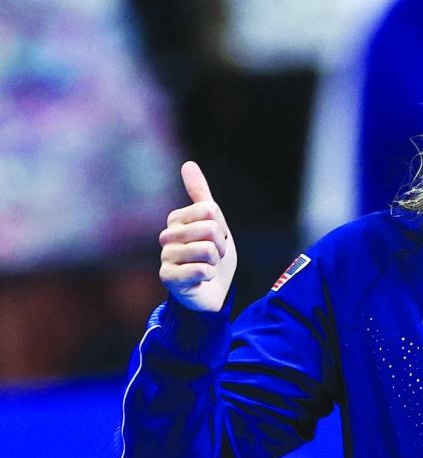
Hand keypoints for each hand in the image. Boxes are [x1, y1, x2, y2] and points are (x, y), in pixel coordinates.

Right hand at [158, 161, 236, 311]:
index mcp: (177, 220)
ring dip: (216, 262)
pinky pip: (200, 269)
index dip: (222, 227)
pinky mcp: (168, 278)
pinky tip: (202, 279)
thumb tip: (188, 164)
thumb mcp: (214, 224)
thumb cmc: (212, 258)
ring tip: (208, 268)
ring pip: (207, 250)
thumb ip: (201, 196)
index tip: (217, 239)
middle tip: (214, 257)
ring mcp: (166, 257)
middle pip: (210, 228)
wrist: (213, 293)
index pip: (210, 210)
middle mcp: (167, 236)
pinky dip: (209, 275)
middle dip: (221, 246)